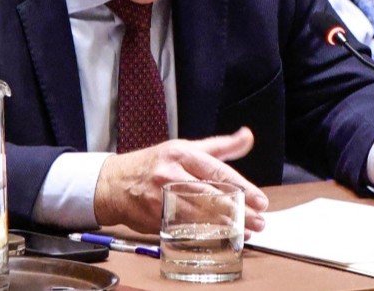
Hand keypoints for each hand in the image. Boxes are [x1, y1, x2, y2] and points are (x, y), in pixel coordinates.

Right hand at [92, 127, 268, 234]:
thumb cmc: (154, 164)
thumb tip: (247, 136)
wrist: (113, 183)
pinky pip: (183, 228)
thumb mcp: (185, 147)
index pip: (218, 172)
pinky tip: (220, 238)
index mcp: (181, 153)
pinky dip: (204, 235)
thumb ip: (220, 146)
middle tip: (259, 221)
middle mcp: (170, 174)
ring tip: (245, 231)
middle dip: (238, 211)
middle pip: (211, 196)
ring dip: (225, 225)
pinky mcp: (153, 217)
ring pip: (198, 214)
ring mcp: (160, 197)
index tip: (261, 201)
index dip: (242, 188)